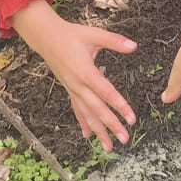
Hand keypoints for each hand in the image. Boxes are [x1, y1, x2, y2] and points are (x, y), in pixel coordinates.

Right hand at [12, 0, 136, 148]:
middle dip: (110, 125)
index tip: (132, 119)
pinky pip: (77, 110)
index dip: (119, 106)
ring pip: (86, 114)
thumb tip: (134, 46)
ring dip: (98, 131)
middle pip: (96, 109)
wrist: (46, 37)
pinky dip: (83, 123)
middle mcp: (78, 85)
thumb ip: (114, 41)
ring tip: (108, 147)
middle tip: (124, 139)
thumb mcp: (94, 34)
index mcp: (86, 71)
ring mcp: (72, 89)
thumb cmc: (71, 35)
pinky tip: (87, 136)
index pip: (106, 92)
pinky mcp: (69, 90)